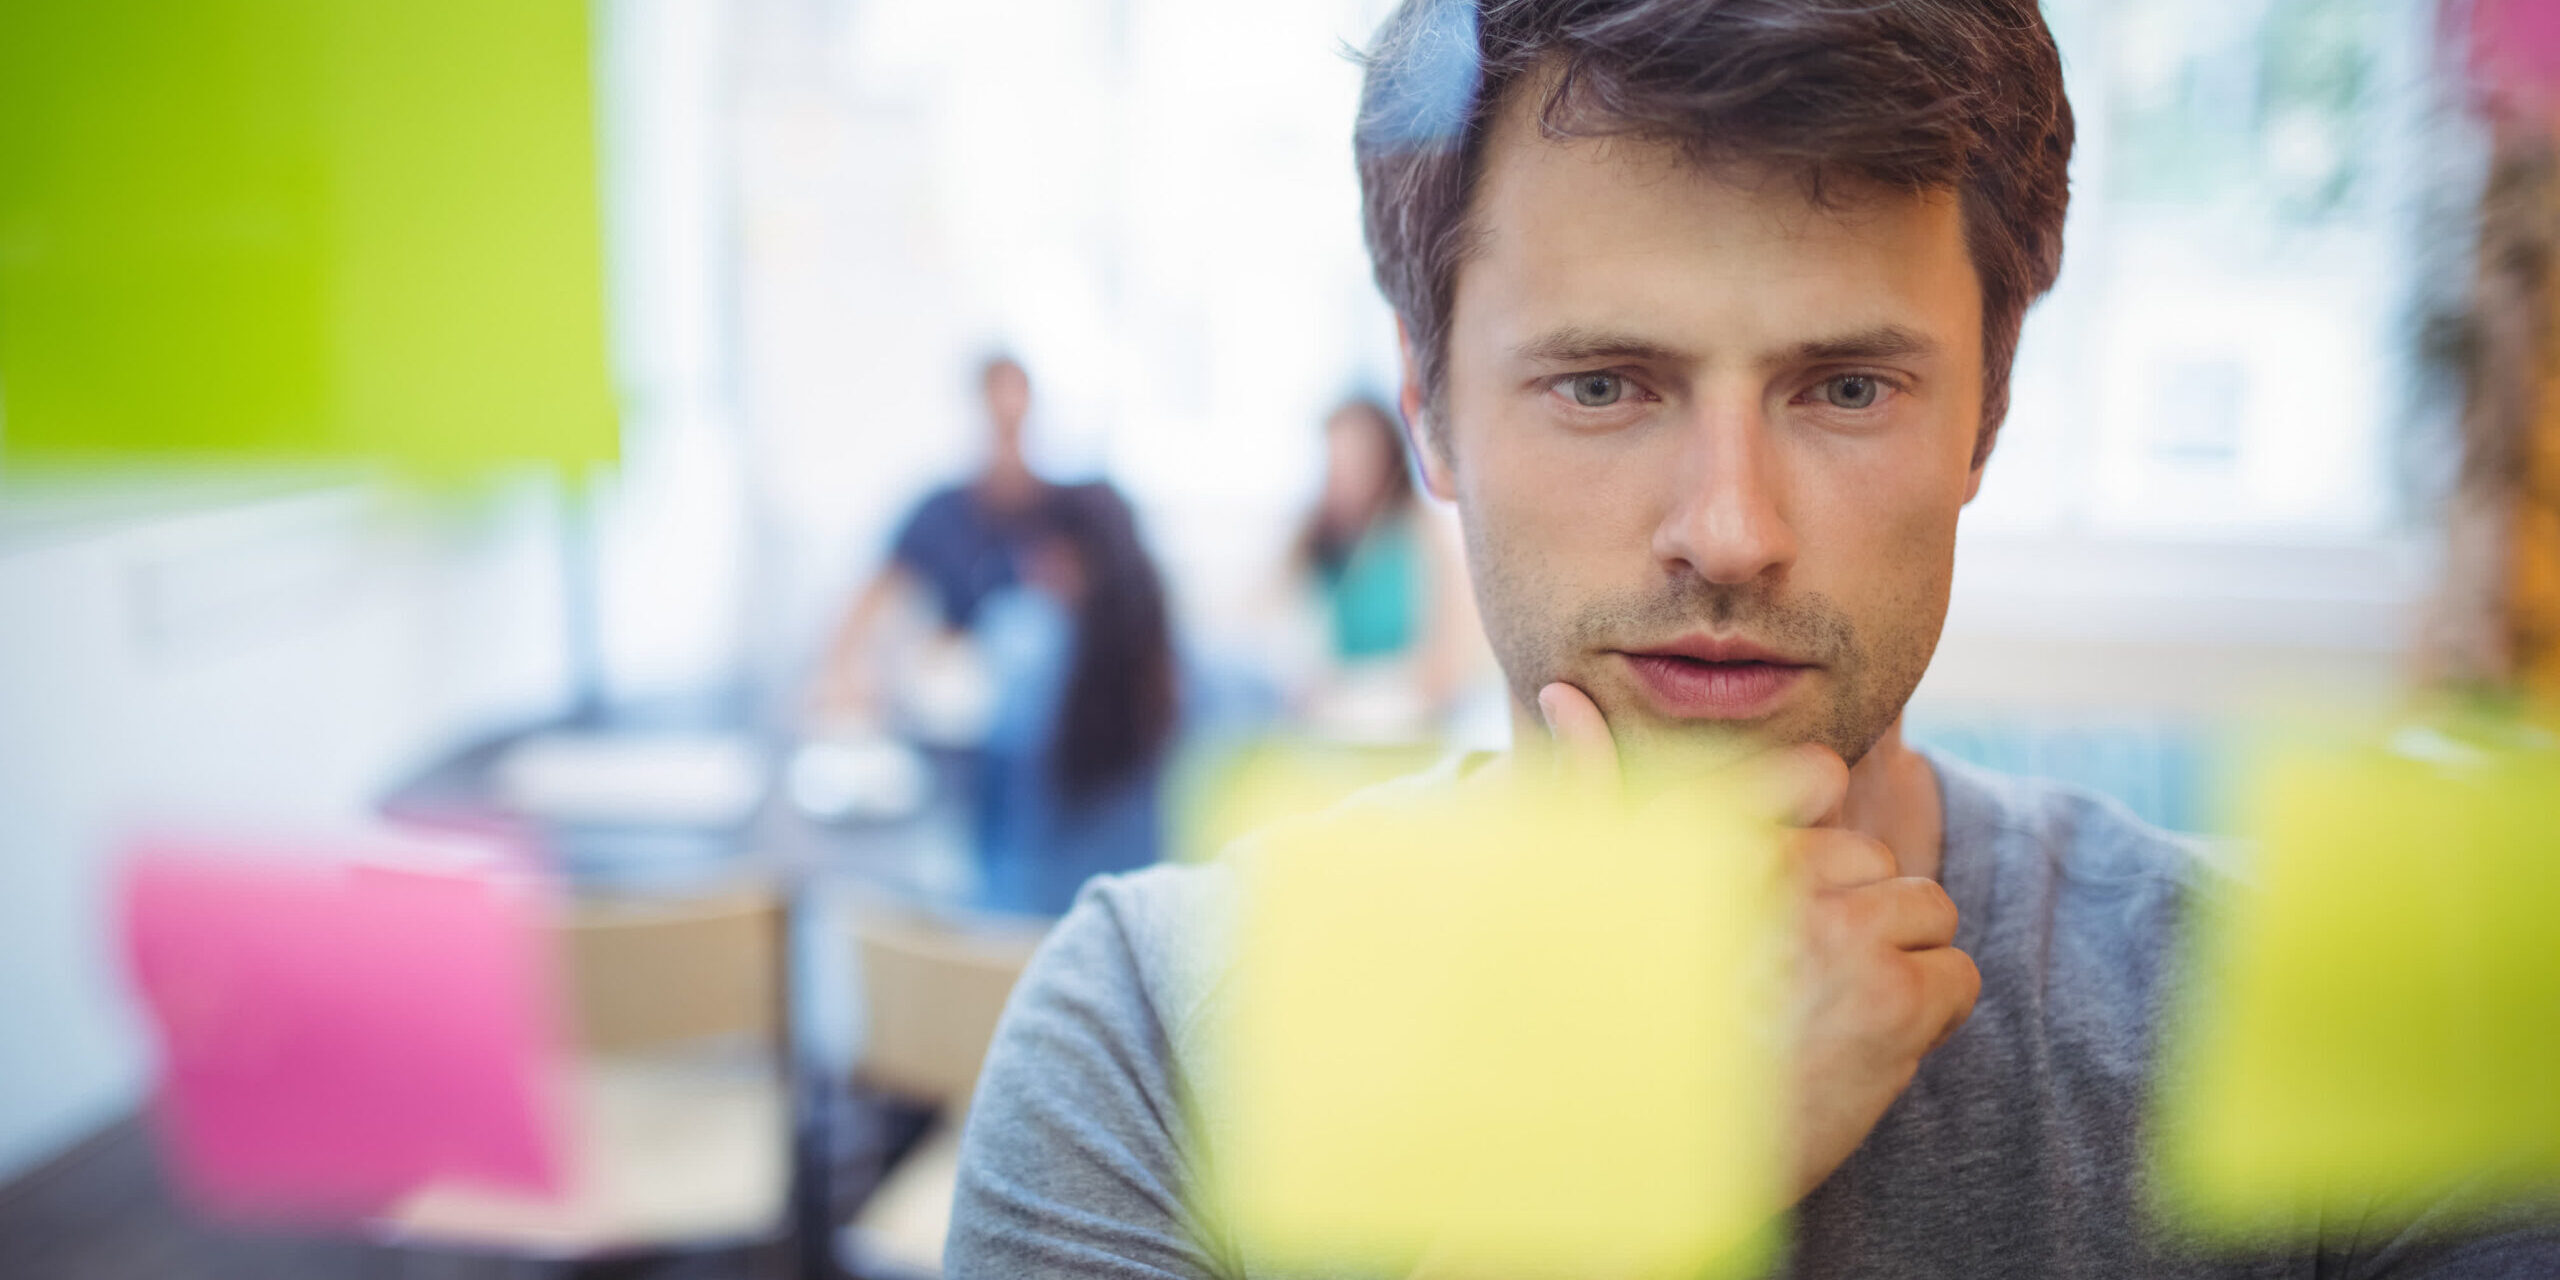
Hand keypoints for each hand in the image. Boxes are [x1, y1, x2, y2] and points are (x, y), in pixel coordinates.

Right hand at [1534, 682, 1979, 1203]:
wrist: (1640, 1153)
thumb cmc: (1617, 1029)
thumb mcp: (1594, 896)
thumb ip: (1590, 789)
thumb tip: (1559, 694)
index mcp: (1706, 840)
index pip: (1807, 774)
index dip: (1816, 806)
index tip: (1799, 874)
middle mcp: (1774, 871)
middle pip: (1873, 859)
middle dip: (1852, 916)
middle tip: (1792, 981)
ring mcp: (1840, 931)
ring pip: (1925, 910)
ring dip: (1894, 965)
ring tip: (1826, 1017)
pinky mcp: (1891, 999)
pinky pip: (1956, 976)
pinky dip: (1927, 1017)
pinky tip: (1859, 1049)